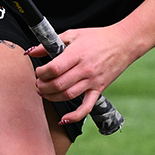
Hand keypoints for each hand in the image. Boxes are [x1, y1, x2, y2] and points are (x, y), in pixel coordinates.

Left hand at [26, 25, 143, 124]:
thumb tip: (31, 52)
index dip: (41, 73)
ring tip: (45, 93)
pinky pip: (86, 107)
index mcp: (77, 54)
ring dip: (52, 97)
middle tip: (39, 83)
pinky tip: (64, 119)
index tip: (38, 72)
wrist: (123, 43)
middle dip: (43, 86)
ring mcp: (92, 81)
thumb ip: (50, 44)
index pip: (54, 68)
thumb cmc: (98, 37)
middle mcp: (85, 70)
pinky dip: (74, 116)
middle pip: (58, 84)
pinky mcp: (99, 89)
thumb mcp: (73, 34)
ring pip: (68, 96)